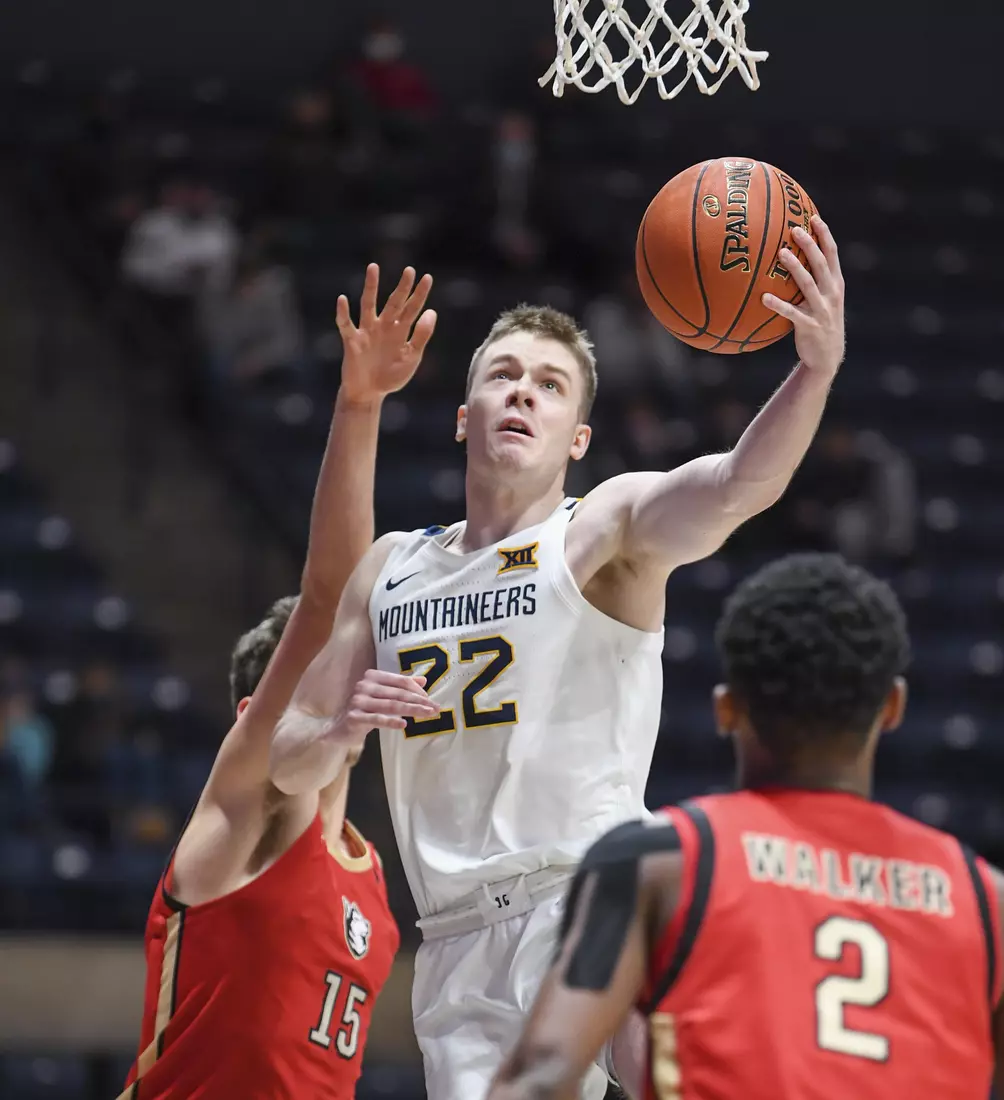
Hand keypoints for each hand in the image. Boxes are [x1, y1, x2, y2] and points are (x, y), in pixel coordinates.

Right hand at [336, 264, 436, 403]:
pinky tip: (342, 299)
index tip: (428, 277)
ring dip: (371, 287)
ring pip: (368, 305)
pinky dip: (343, 313)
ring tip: (374, 267)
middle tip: (410, 270)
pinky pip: (346, 324)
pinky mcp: (352, 341)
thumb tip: (431, 311)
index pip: (412, 309)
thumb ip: (421, 336)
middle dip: (402, 287)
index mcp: (400, 331)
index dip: (419, 294)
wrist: (369, 394)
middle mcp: (383, 327)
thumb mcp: (411, 357)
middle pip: (394, 302)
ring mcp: (367, 332)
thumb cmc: (390, 376)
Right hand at [344, 669, 438, 736]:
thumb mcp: (382, 695)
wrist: (337, 727)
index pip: (400, 681)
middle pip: (398, 693)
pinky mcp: (354, 717)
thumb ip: (400, 686)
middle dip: (419, 701)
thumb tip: (424, 679)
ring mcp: (358, 701)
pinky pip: (377, 719)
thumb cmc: (363, 709)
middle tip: (436, 708)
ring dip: (412, 710)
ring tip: (428, 714)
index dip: (417, 689)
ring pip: (391, 706)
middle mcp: (364, 685)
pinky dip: (391, 721)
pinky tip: (404, 724)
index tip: (430, 699)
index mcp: (372, 676)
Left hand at [762, 215, 844, 377]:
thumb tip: (791, 260)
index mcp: (836, 284)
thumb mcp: (823, 300)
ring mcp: (822, 310)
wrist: (827, 358)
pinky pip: (792, 313)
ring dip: (795, 267)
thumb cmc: (819, 323)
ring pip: (808, 284)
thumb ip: (813, 281)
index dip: (824, 235)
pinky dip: (778, 305)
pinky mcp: (809, 326)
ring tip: (781, 253)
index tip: (814, 217)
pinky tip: (763, 298)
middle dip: (810, 244)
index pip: (832, 254)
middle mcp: (832, 294)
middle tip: (794, 229)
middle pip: (821, 263)